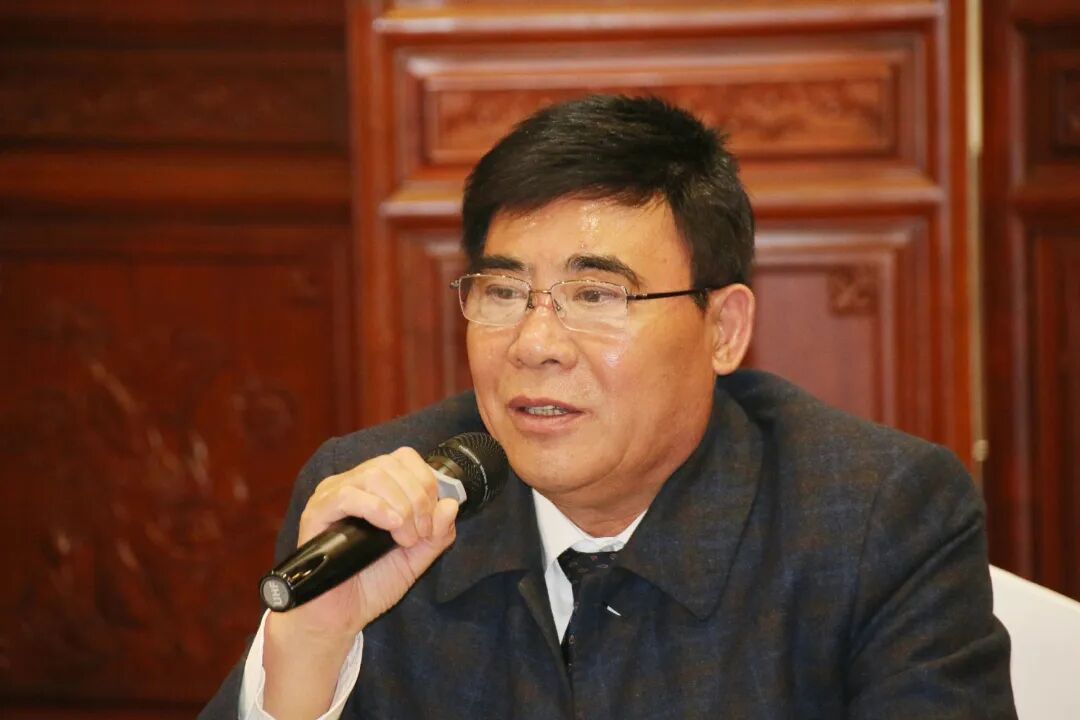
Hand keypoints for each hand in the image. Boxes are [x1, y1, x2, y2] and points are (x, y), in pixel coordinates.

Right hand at [263, 447, 457, 717]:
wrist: (340, 617)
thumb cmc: (373, 585)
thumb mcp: (416, 558)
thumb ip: (438, 533)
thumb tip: (452, 503)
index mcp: (374, 486)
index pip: (405, 458)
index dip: (426, 483)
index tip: (431, 522)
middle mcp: (351, 483)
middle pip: (392, 464)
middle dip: (418, 498)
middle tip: (420, 535)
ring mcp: (331, 496)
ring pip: (373, 475)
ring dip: (401, 506)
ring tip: (405, 539)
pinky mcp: (315, 514)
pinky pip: (347, 496)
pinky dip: (376, 508)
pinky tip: (390, 527)